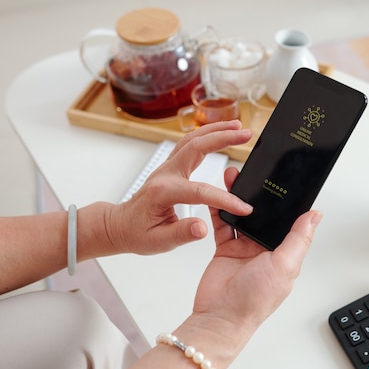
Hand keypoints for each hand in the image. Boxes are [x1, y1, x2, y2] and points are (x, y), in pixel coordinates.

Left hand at [106, 120, 253, 254]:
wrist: (121, 225)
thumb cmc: (138, 233)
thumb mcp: (158, 242)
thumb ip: (181, 234)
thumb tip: (202, 228)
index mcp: (163, 192)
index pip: (200, 191)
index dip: (225, 199)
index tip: (244, 207)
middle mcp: (166, 174)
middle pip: (196, 147)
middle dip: (223, 138)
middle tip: (246, 134)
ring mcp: (167, 167)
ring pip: (192, 139)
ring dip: (216, 130)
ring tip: (238, 126)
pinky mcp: (171, 166)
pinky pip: (189, 143)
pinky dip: (207, 134)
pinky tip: (221, 132)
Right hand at [186, 166, 321, 341]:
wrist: (220, 318)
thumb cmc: (254, 300)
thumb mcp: (284, 266)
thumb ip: (298, 239)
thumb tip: (315, 216)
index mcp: (284, 253)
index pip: (289, 222)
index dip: (287, 202)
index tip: (284, 181)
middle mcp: (265, 249)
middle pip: (264, 214)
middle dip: (259, 195)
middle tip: (255, 173)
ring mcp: (244, 248)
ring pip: (243, 215)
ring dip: (238, 197)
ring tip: (235, 178)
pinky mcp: (225, 249)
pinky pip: (223, 224)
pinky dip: (220, 210)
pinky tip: (218, 196)